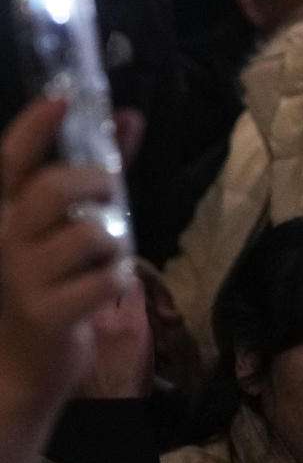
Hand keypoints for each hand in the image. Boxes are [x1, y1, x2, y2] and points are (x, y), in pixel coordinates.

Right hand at [0, 99, 136, 414]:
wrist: (24, 364)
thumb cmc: (52, 282)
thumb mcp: (69, 224)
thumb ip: (98, 172)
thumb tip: (129, 116)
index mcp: (8, 214)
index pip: (11, 162)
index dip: (32, 127)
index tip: (60, 98)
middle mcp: (5, 239)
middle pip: (54, 189)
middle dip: (96, 183)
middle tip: (109, 196)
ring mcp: (21, 277)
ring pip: (91, 234)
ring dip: (114, 244)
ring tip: (102, 260)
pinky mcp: (46, 312)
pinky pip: (107, 278)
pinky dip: (117, 281)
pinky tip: (102, 290)